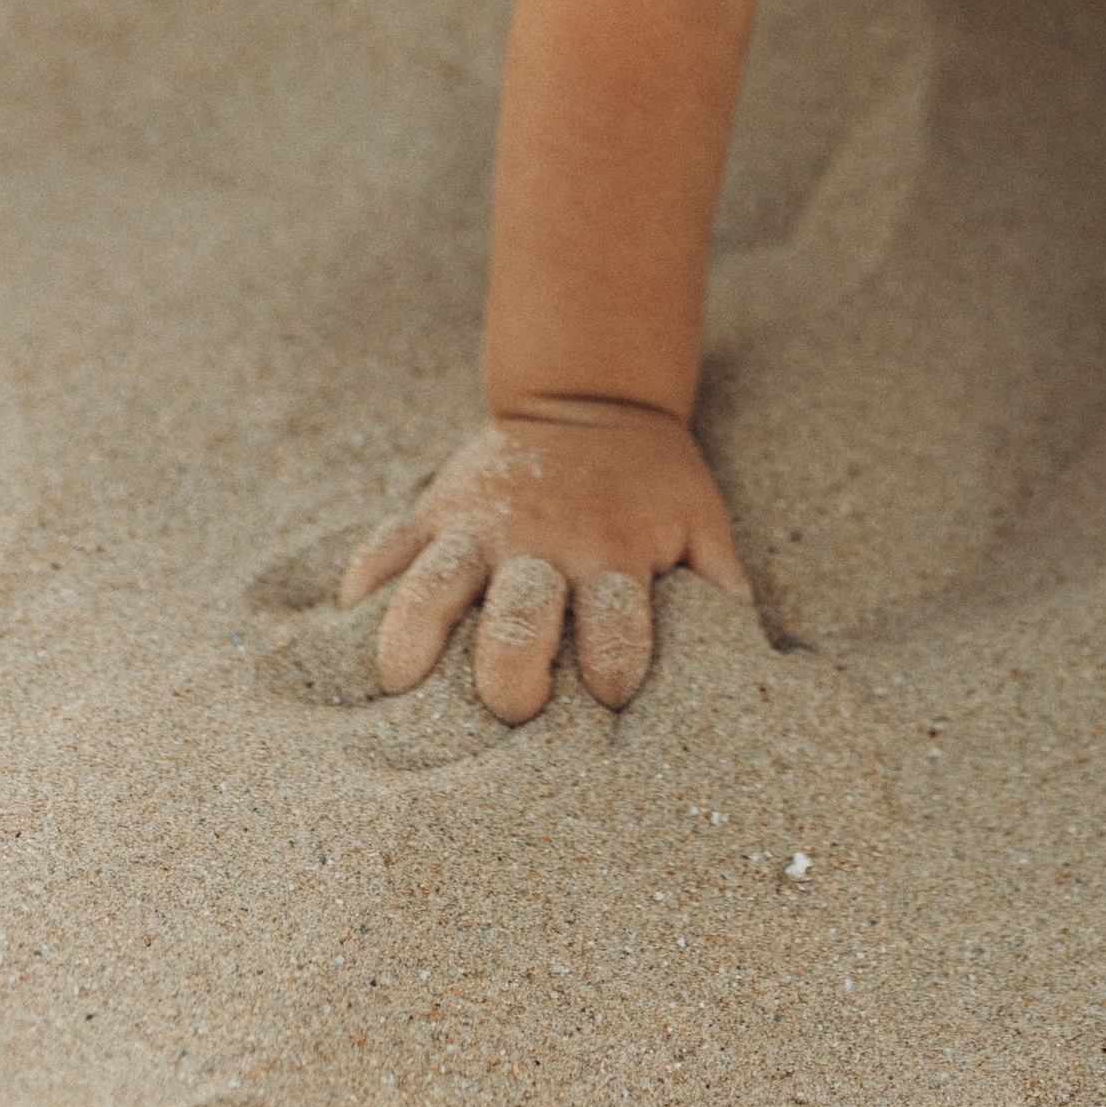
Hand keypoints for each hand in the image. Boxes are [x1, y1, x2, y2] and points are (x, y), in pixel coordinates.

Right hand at [343, 404, 753, 724]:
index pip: (617, 628)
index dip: (614, 671)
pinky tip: (348, 623)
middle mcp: (543, 544)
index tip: (611, 699)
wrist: (594, 398)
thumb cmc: (653, 488)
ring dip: (414, 636)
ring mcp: (480, 526)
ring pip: (433, 585)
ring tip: (402, 683)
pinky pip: (385, 548)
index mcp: (613, 556)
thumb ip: (720, 595)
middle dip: (510, 673)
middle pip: (516, 618)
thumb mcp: (701, 527)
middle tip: (511, 708)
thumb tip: (757, 673)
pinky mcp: (434, 510)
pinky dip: (364, 584)